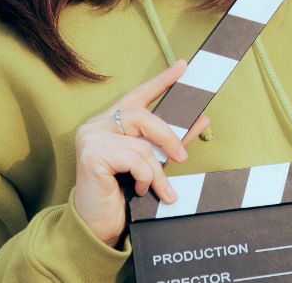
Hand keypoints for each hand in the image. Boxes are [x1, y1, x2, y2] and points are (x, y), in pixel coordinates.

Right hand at [72, 59, 210, 247]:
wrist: (99, 226)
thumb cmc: (121, 193)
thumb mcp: (151, 163)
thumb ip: (171, 141)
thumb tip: (201, 119)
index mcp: (111, 122)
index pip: (138, 95)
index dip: (161, 81)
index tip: (183, 66)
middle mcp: (97, 124)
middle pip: (142, 115)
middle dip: (167, 136)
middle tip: (182, 157)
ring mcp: (91, 137)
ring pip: (140, 143)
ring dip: (157, 171)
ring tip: (162, 190)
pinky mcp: (90, 155)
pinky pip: (133, 159)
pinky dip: (144, 177)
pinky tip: (138, 191)